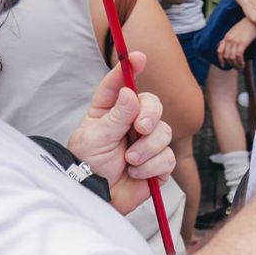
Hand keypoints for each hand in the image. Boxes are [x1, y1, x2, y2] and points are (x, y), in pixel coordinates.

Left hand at [67, 51, 176, 214]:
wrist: (97, 197)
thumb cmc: (87, 166)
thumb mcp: (96, 138)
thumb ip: (116, 116)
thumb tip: (130, 93)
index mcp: (110, 111)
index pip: (121, 84)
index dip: (130, 69)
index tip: (137, 57)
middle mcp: (131, 122)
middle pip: (153, 105)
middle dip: (150, 115)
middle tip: (140, 129)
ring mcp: (146, 142)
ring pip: (164, 132)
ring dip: (147, 148)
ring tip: (129, 161)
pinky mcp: (159, 163)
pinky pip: (168, 157)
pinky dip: (152, 166)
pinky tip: (136, 173)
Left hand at [218, 18, 255, 67]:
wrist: (254, 20)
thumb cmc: (248, 25)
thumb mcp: (236, 31)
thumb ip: (232, 38)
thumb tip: (232, 47)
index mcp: (227, 37)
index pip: (219, 50)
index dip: (221, 59)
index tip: (223, 65)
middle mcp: (229, 39)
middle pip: (226, 56)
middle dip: (231, 64)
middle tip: (237, 68)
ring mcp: (235, 41)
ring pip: (232, 57)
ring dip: (236, 65)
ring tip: (241, 68)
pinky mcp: (242, 43)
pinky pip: (238, 56)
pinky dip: (240, 62)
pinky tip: (243, 64)